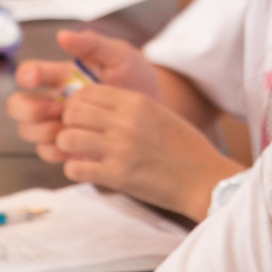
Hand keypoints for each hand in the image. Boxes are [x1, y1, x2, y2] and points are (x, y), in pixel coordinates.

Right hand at [7, 29, 158, 162]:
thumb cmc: (135, 76)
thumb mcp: (119, 56)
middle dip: (28, 109)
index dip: (26, 75)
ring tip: (68, 127)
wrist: (157, 108)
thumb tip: (62, 35)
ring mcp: (59, 124)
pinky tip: (76, 146)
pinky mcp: (70, 145)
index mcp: (61, 75)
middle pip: (18, 105)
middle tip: (56, 110)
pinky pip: (48, 152)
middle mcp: (54, 100)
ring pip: (28, 130)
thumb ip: (93, 44)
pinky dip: (56, 150)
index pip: (29, 73)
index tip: (35, 79)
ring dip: (41, 131)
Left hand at [55, 86, 242, 220]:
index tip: (80, 116)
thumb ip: (128, 108)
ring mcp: (120, 148)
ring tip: (79, 154)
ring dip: (67, 147)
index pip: (87, 91)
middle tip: (75, 135)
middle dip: (67, 124)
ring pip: (68, 138)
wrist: (204, 179)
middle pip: (73, 112)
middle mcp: (125, 121)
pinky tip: (88, 171)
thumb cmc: (184, 147)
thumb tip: (93, 108)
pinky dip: (75, 170)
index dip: (76, 103)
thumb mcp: (159, 114)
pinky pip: (75, 168)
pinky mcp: (117, 175)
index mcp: (136, 101)